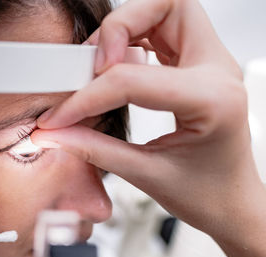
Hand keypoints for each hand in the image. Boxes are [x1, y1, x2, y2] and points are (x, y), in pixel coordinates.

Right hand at [32, 0, 265, 256]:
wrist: (232, 204)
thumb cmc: (206, 195)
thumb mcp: (147, 175)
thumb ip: (95, 149)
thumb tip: (57, 133)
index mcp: (212, 100)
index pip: (132, 79)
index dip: (87, 95)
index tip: (61, 115)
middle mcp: (217, 71)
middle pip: (166, 7)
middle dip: (121, 26)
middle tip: (94, 63)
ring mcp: (209, 65)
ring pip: (165, 11)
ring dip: (127, 28)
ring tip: (102, 65)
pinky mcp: (197, 68)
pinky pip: (163, 32)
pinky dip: (134, 39)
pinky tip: (119, 66)